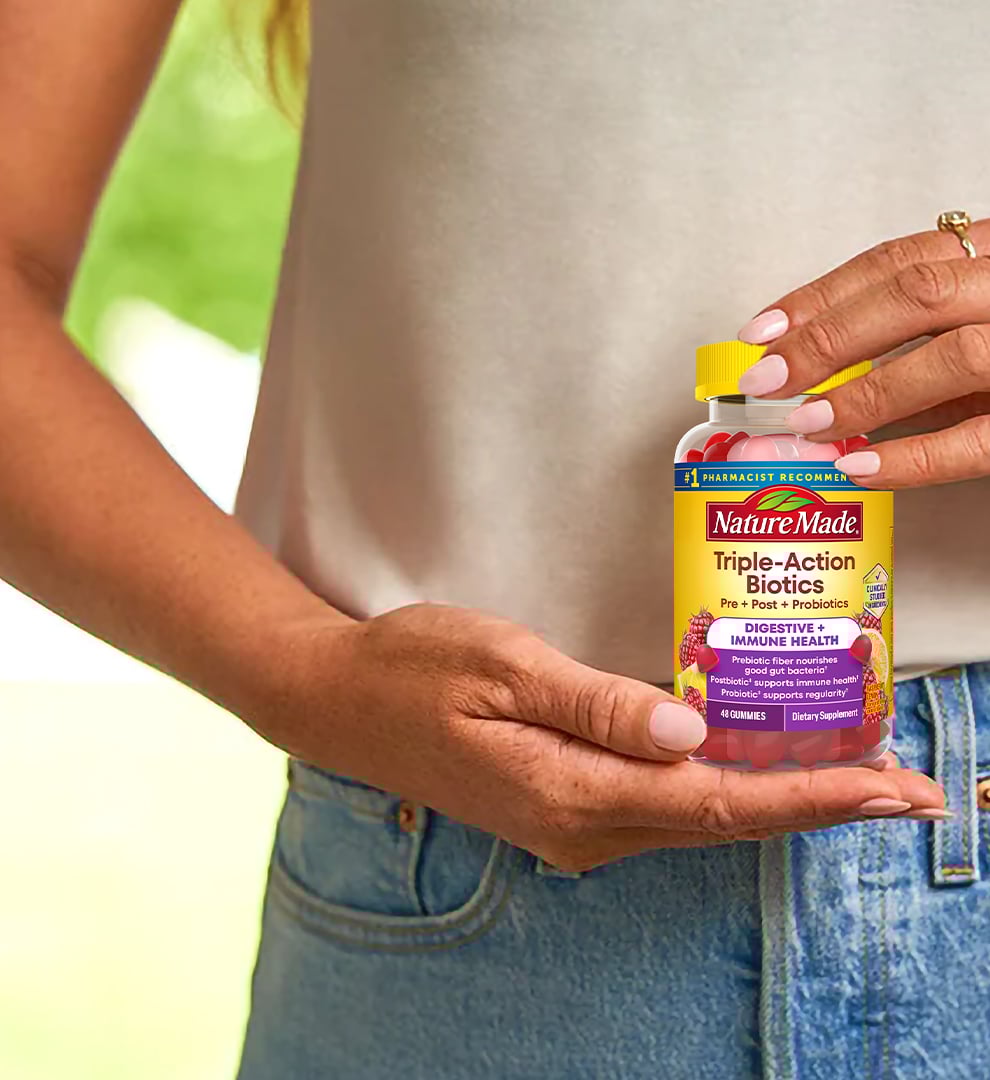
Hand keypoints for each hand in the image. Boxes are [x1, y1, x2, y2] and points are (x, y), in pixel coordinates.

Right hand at [256, 603, 943, 871]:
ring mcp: (573, 823)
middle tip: (906, 790)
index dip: (813, 796)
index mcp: (572, 792)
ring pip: (698, 817)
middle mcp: (583, 825)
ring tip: (853, 777)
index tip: (891, 790)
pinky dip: (724, 790)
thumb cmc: (414, 670)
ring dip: (780, 798)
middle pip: (724, 820)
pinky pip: (663, 805)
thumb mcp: (503, 666)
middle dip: (820, 804)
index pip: (718, 801)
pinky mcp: (564, 805)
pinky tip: (754, 767)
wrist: (340, 702)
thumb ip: (598, 704)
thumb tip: (690, 731)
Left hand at [737, 218, 989, 487]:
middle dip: (825, 339)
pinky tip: (860, 467)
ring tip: (806, 426)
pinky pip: (982, 438)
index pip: (897, 262)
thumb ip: (920, 335)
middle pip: (913, 297)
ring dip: (866, 392)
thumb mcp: (982, 315)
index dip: (820, 296)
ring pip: (952, 356)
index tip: (761, 332)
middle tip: (764, 383)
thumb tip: (819, 371)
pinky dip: (914, 456)